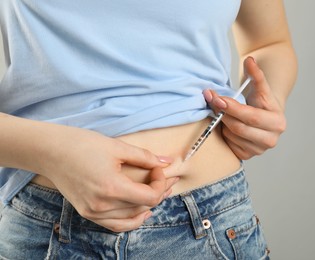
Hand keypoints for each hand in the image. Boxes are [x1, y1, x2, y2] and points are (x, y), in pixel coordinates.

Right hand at [39, 126, 177, 231]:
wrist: (49, 151)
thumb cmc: (82, 145)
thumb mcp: (117, 147)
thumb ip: (145, 157)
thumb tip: (167, 162)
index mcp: (112, 188)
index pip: (150, 196)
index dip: (161, 183)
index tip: (158, 168)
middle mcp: (102, 206)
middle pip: (143, 207)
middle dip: (160, 192)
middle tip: (167, 178)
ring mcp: (93, 212)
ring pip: (131, 218)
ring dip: (148, 206)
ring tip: (159, 192)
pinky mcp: (87, 213)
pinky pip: (115, 225)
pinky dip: (131, 220)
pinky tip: (141, 212)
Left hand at [203, 57, 286, 159]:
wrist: (264, 117)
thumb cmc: (261, 102)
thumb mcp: (260, 88)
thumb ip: (256, 75)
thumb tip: (250, 60)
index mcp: (278, 122)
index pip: (251, 116)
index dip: (233, 107)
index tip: (218, 98)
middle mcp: (271, 139)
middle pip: (239, 128)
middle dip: (224, 115)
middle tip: (213, 102)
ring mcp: (259, 150)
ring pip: (232, 136)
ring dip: (223, 124)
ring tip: (224, 113)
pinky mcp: (248, 156)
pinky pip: (230, 146)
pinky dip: (225, 135)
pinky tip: (227, 126)